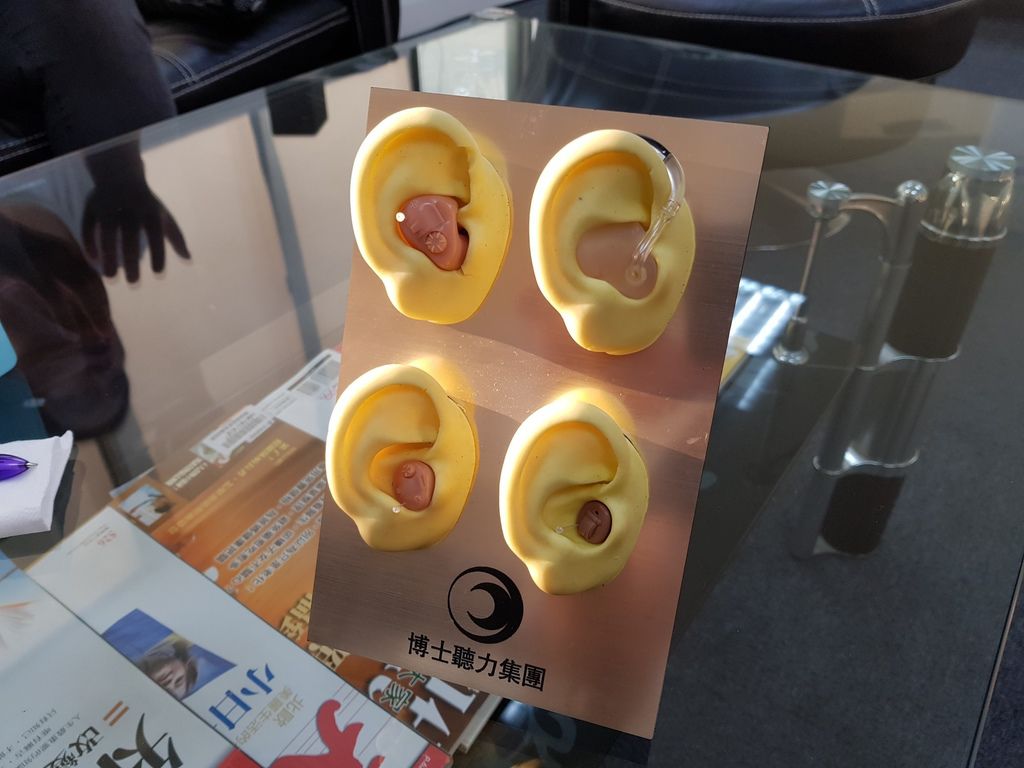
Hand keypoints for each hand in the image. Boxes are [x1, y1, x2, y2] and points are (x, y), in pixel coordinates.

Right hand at [82, 142, 189, 282]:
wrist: (120, 176)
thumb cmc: (146, 204)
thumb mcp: (163, 216)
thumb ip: (175, 237)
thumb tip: (189, 259)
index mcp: (150, 212)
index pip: (156, 235)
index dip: (158, 254)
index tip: (158, 274)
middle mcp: (129, 209)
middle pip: (130, 237)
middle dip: (131, 261)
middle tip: (133, 283)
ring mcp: (108, 208)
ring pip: (107, 233)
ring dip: (108, 256)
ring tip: (111, 277)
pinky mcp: (91, 207)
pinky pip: (87, 227)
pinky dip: (89, 244)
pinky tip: (94, 261)